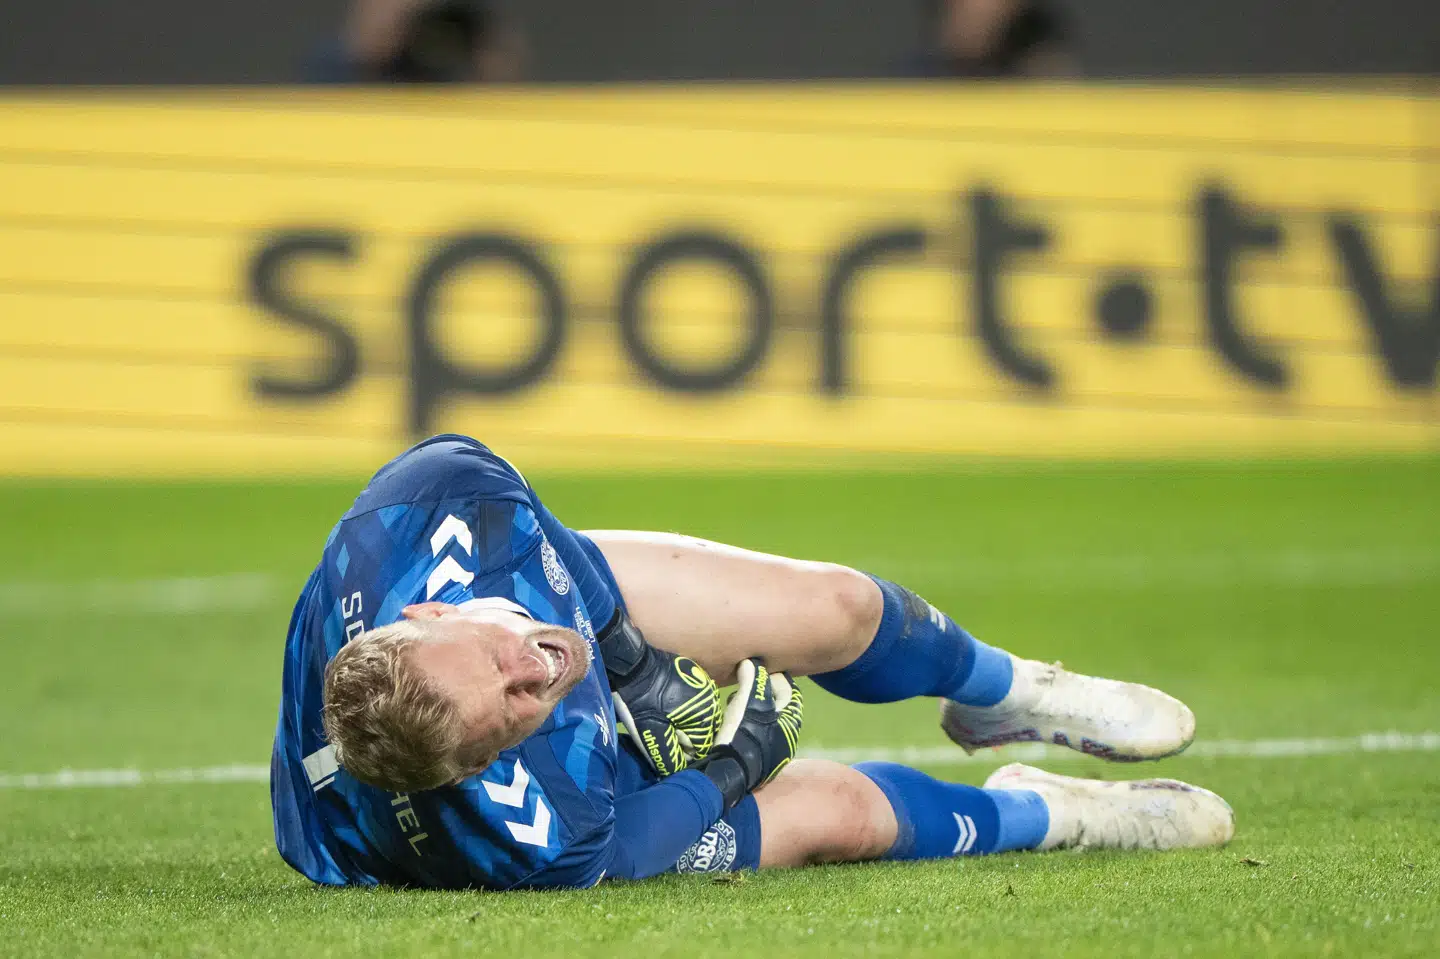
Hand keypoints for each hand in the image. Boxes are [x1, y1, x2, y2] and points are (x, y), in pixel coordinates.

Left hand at [601, 612, 720, 775]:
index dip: (681, 754)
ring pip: (697, 718)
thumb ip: (669, 758)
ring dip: (682, 725)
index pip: (702, 748)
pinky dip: (681, 711)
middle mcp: (713, 698)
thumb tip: (680, 775)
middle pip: (702, 732)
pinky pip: (693, 704)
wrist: (630, 664)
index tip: (664, 749)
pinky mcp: (694, 677)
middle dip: (683, 739)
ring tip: (661, 722)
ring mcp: (705, 685)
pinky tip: (665, 709)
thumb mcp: (652, 734)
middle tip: (660, 734)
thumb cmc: (641, 701)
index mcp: (707, 714)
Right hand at [694, 659, 803, 807]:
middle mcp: (787, 738)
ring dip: (751, 709)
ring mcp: (774, 752)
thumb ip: (753, 680)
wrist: (729, 775)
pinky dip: (746, 725)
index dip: (774, 677)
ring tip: (734, 704)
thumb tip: (751, 664)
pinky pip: (756, 735)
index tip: (757, 670)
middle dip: (761, 693)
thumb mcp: (748, 702)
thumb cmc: (743, 735)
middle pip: (778, 706)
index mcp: (790, 722)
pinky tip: (731, 724)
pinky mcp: (759, 762)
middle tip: (743, 686)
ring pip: (766, 722)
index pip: (790, 691)